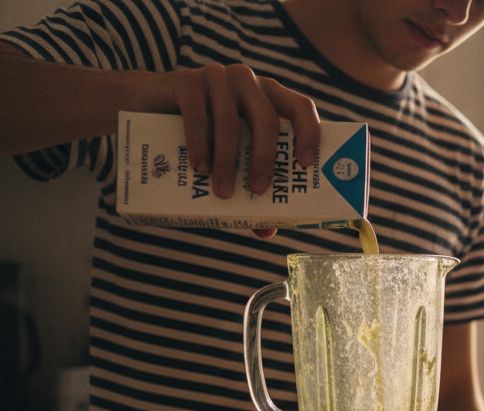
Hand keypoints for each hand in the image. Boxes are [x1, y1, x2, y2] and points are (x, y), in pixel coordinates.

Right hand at [132, 63, 319, 199]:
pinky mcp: (186, 80)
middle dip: (264, 159)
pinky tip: (199, 168)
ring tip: (222, 192)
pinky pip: (197, 116)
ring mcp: (217, 77)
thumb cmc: (200, 132)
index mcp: (269, 96)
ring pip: (230, 123)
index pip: (301, 106)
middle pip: (266, 119)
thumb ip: (248, 181)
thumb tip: (266, 229)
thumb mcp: (227, 153)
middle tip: (258, 190)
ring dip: (228, 162)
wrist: (144, 102)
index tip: (305, 164)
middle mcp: (247, 81)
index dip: (309, 133)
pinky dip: (200, 146)